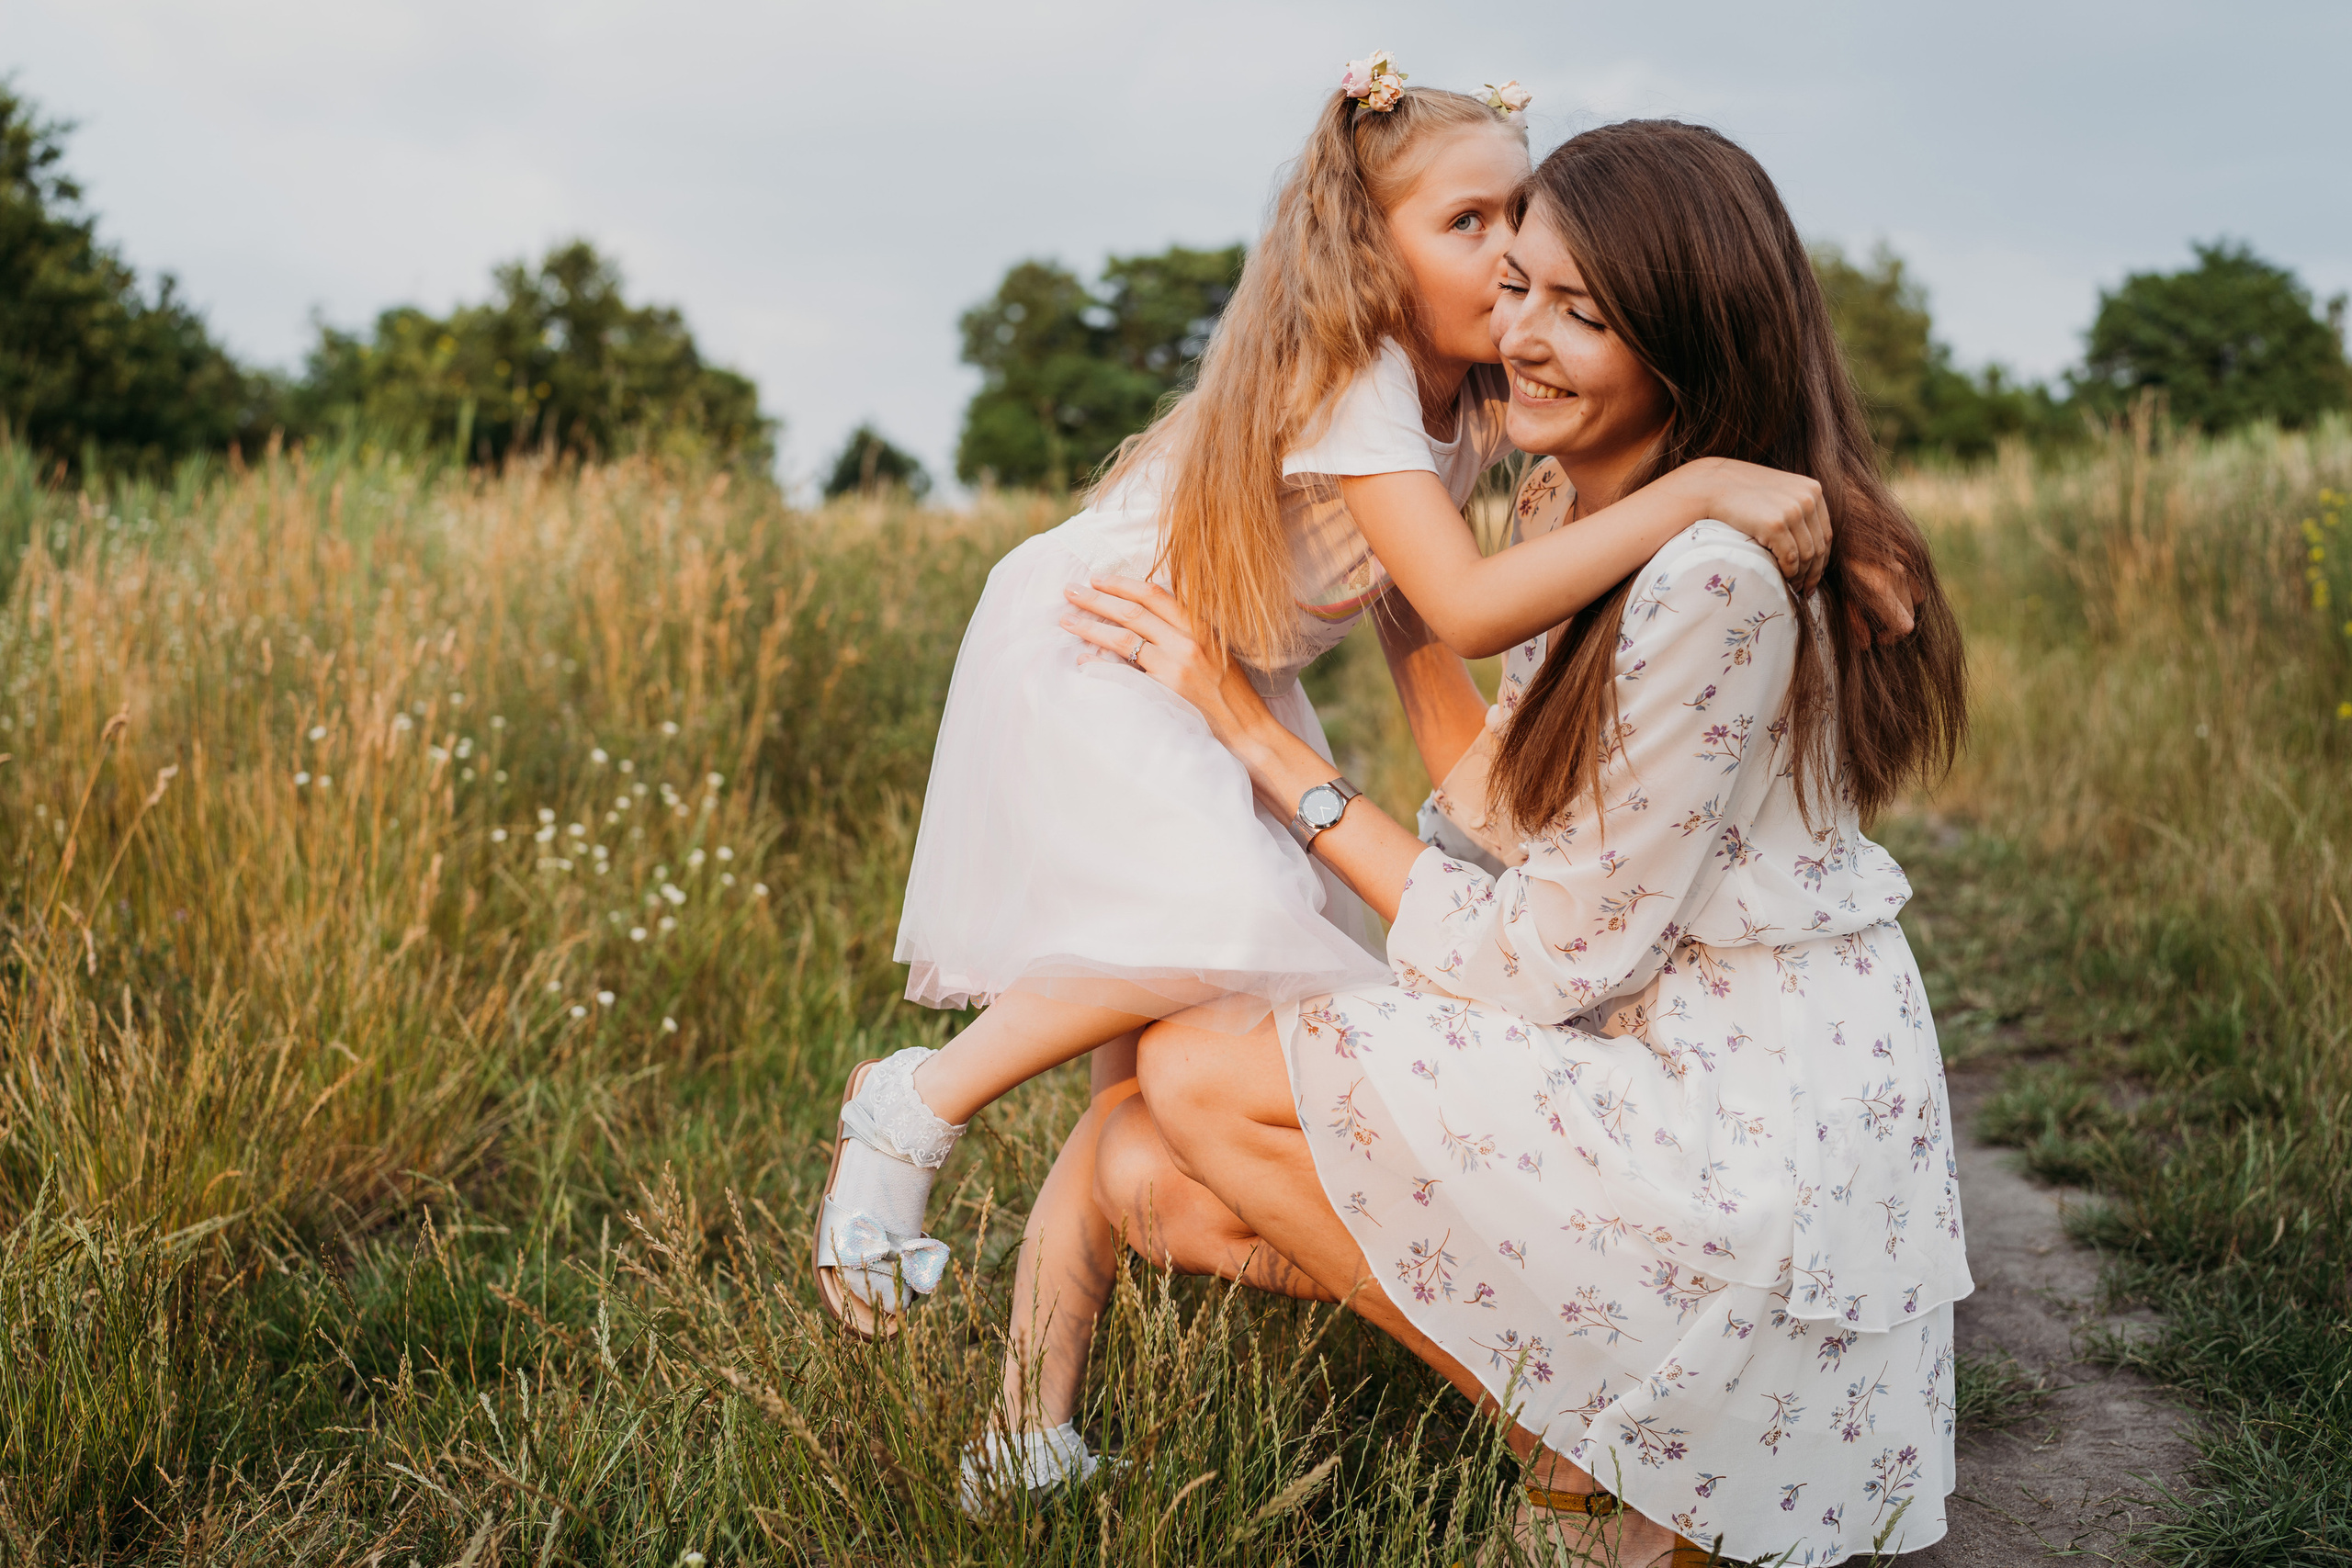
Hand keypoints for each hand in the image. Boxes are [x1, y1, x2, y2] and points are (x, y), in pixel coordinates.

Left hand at [1060, 577, 1282, 759]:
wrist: (1248, 729)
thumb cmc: (1231, 693)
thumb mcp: (1215, 651)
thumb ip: (1187, 632)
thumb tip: (1149, 617)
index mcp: (1200, 626)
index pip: (1154, 594)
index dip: (1122, 583)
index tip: (1098, 578)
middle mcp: (1189, 639)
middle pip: (1133, 610)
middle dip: (1097, 598)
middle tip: (1070, 591)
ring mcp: (1177, 663)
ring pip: (1124, 636)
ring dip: (1090, 625)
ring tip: (1067, 620)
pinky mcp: (1168, 687)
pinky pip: (1125, 669)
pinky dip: (1101, 663)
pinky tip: (1083, 660)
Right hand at [1689, 457, 1830, 591]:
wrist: (1712, 485)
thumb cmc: (1741, 492)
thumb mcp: (1779, 491)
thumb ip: (1797, 506)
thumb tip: (1808, 539)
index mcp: (1812, 489)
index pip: (1826, 533)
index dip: (1823, 558)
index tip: (1815, 573)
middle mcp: (1808, 498)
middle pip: (1819, 547)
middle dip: (1814, 572)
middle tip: (1807, 589)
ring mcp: (1793, 511)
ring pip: (1807, 555)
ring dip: (1801, 576)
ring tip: (1794, 587)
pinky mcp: (1776, 524)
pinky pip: (1790, 558)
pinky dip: (1789, 572)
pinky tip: (1783, 578)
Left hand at [1845, 556, 1922, 647]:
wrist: (1848, 512)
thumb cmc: (1836, 553)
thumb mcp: (1839, 589)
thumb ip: (1854, 618)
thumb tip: (1865, 644)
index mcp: (1880, 587)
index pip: (1904, 626)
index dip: (1891, 636)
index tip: (1877, 637)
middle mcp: (1900, 575)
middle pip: (1911, 613)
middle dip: (1895, 622)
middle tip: (1876, 620)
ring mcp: (1908, 561)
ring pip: (1918, 596)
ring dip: (1904, 603)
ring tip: (1883, 599)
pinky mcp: (1912, 550)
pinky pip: (1917, 577)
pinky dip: (1908, 585)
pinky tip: (1887, 579)